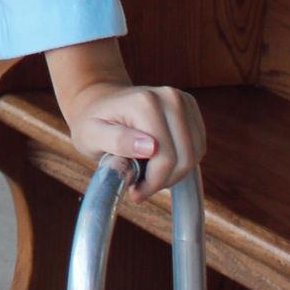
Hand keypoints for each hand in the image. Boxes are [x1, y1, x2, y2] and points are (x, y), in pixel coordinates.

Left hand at [59, 78, 205, 204]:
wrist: (99, 103)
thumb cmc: (92, 123)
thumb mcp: (91, 136)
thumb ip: (118, 141)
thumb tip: (151, 147)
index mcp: (146, 103)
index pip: (166, 158)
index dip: (152, 183)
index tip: (134, 192)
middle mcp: (170, 97)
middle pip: (185, 158)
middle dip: (164, 180)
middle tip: (141, 186)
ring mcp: (183, 100)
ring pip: (194, 155)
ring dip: (174, 173)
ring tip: (147, 173)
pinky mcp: (190, 108)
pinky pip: (198, 147)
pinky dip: (181, 161)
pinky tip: (158, 161)